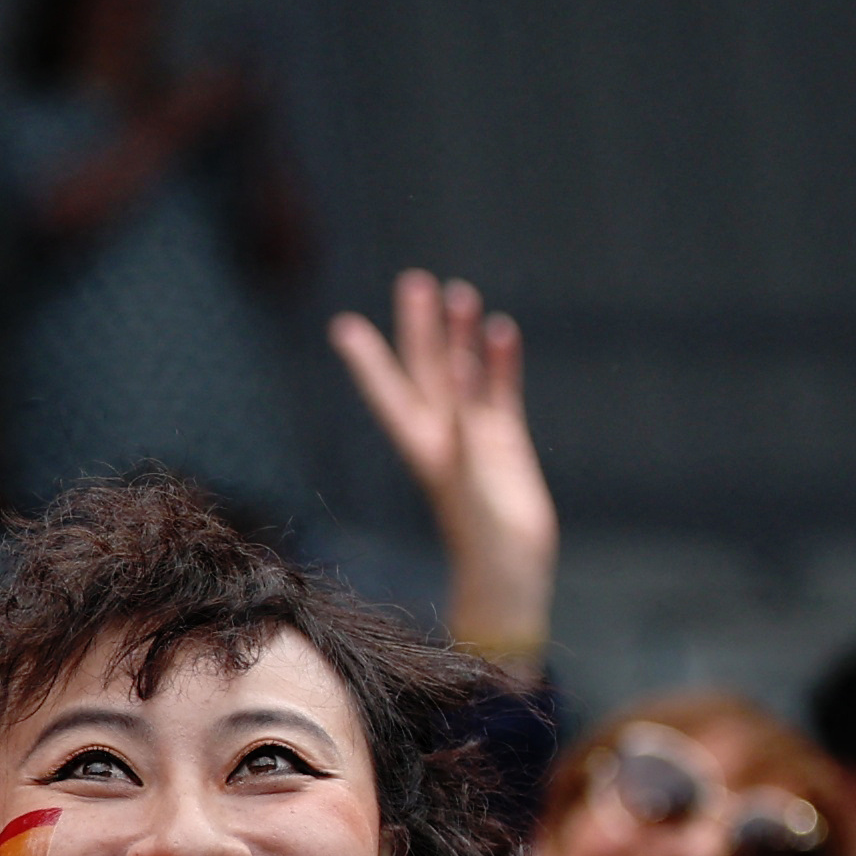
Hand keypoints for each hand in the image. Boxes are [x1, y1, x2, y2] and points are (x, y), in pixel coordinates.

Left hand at [323, 270, 552, 659]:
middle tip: (413, 281)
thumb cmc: (480, 537)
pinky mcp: (507, 445)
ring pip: (465, 377)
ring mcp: (476, 439)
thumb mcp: (463, 482)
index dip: (369, 361)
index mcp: (421, 446)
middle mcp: (443, 437)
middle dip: (419, 329)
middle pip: (426, 371)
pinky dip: (501, 364)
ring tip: (460, 294)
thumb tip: (459, 381)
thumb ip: (460, 431)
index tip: (344, 327)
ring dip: (462, 338)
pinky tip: (501, 330)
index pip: (389, 392)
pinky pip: (502, 394)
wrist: (511, 573)